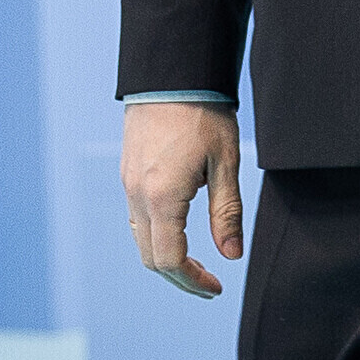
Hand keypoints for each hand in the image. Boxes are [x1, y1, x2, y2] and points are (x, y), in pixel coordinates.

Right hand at [121, 101, 242, 297]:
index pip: (169, 260)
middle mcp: (137, 195)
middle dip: (179, 276)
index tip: (216, 287)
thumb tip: (231, 256)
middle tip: (208, 282)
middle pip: (150, 257)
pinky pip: (136, 217)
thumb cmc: (204, 112)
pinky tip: (180, 226)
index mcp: (162, 197)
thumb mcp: (226, 162)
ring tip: (196, 259)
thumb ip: (226, 212)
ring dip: (165, 256)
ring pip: (140, 238)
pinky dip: (156, 234)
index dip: (192, 281)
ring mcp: (128, 183)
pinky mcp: (128, 171)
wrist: (172, 71)